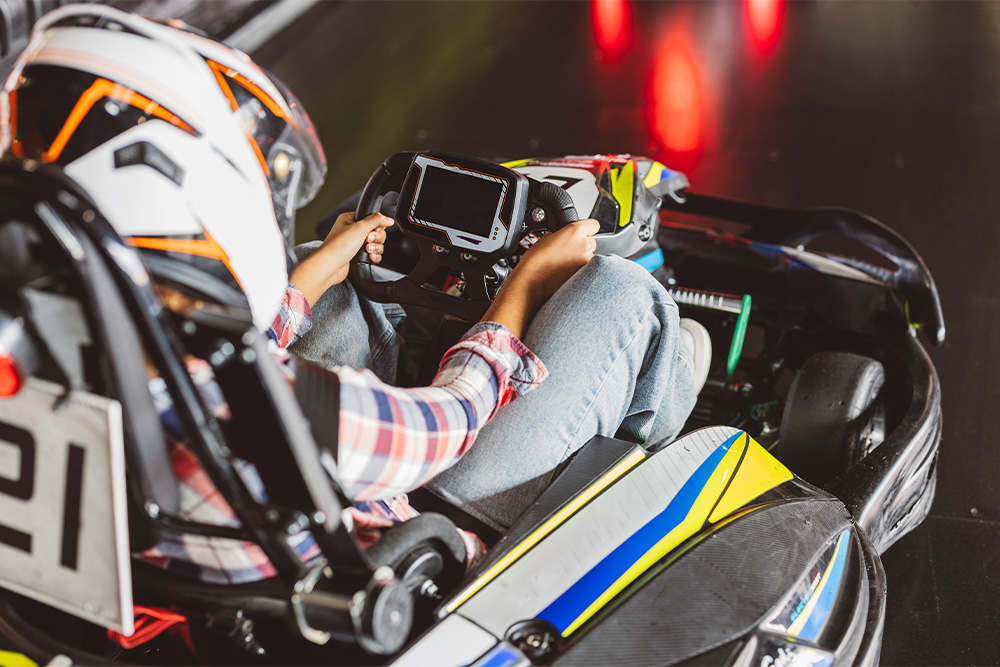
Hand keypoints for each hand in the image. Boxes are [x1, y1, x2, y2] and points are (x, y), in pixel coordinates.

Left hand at [290, 212, 393, 305]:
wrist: (330, 266)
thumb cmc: (338, 247)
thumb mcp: (359, 227)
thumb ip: (376, 220)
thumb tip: (388, 219)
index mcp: (350, 219)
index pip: (372, 218)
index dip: (376, 224)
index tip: (374, 229)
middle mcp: (353, 230)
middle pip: (377, 231)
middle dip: (376, 238)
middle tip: (367, 240)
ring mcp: (355, 243)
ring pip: (376, 243)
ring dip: (375, 247)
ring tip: (367, 250)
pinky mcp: (358, 255)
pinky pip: (374, 254)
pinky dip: (374, 256)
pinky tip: (369, 257)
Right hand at [482, 219, 599, 337]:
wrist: (533, 280)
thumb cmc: (536, 261)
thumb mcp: (547, 237)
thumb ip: (563, 234)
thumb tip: (567, 237)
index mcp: (575, 231)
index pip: (594, 224)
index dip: (588, 229)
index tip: (584, 232)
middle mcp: (584, 244)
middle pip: (592, 241)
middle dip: (583, 245)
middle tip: (569, 252)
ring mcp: (587, 260)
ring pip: (591, 256)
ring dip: (582, 258)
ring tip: (566, 264)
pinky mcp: (585, 274)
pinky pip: (587, 269)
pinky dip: (580, 270)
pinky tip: (567, 271)